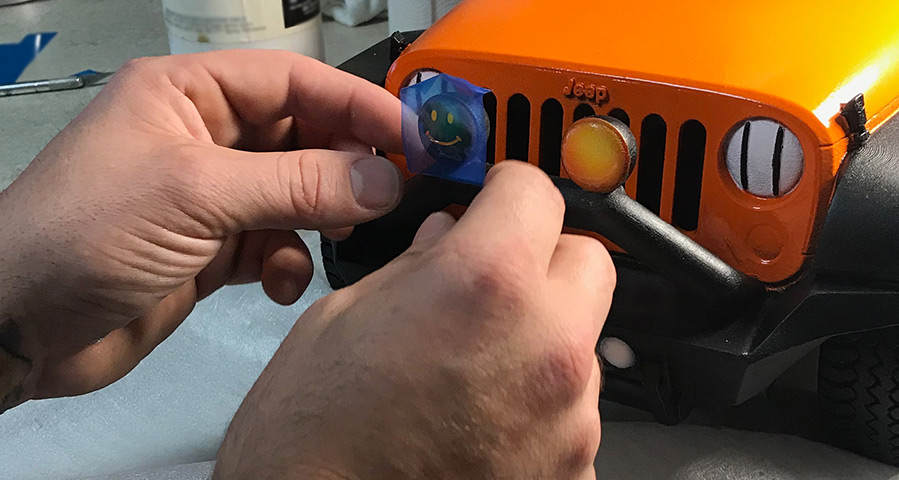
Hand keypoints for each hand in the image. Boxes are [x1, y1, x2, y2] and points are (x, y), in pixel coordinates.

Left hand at [0, 50, 403, 401]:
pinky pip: (273, 244)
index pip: (290, 81)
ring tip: (336, 238)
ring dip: (318, 219)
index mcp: (186, 94)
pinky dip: (288, 261)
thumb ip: (299, 184)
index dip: (353, 103)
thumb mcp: (197, 193)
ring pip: (294, 194)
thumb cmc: (86, 233)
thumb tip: (385, 179)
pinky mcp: (207, 251)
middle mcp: (200, 137)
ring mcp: (205, 197)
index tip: (411, 135)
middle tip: (386, 195)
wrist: (16, 327)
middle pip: (299, 137)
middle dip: (342, 167)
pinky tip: (278, 282)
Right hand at [214, 162, 616, 479]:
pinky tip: (482, 420)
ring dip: (541, 338)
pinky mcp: (573, 468)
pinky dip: (539, 406)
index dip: (507, 192)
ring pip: (582, 340)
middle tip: (494, 280)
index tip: (495, 202)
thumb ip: (416, 265)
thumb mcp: (343, 317)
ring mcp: (568, 415)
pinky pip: (572, 410)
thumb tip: (446, 239)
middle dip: (544, 259)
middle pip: (587, 261)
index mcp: (485, 283)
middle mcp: (546, 344)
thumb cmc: (311, 437)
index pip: (537, 192)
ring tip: (473, 370)